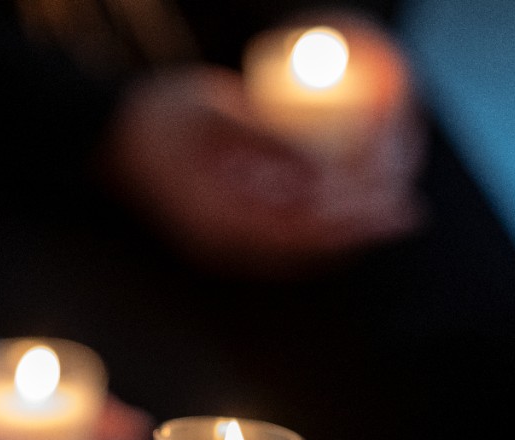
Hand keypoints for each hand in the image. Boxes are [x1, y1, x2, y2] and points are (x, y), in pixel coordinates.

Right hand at [98, 58, 424, 280]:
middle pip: (307, 247)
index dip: (352, 218)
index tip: (394, 202)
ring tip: (389, 217)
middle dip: (360, 230)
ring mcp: (222, 243)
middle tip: (409, 211)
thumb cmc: (152, 116)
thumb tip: (318, 164)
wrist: (105, 139)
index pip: (301, 228)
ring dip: (346, 236)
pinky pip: (281, 243)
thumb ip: (262, 140)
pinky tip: (344, 221)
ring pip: (298, 251)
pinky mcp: (224, 235)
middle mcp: (222, 241)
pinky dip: (319, 234)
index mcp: (216, 217)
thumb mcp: (210, 112)